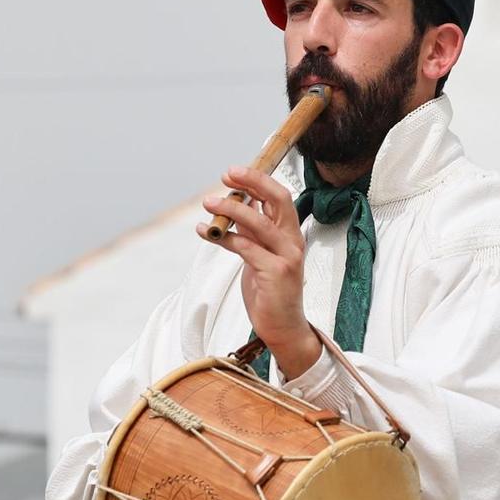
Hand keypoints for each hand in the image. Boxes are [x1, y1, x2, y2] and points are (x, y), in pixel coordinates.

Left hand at [198, 167, 317, 378]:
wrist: (282, 326)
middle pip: (278, 199)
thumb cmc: (269, 291)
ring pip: (259, 222)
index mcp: (289, 233)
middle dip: (252, 182)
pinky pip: (246, 247)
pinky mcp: (276, 272)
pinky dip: (224, 236)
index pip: (279, 196)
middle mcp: (292, 241)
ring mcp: (287, 256)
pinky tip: (207, 231)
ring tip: (208, 203)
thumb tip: (237, 204)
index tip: (233, 172)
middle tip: (227, 175)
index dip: (257, 180)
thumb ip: (252, 231)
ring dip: (231, 208)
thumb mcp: (259, 254)